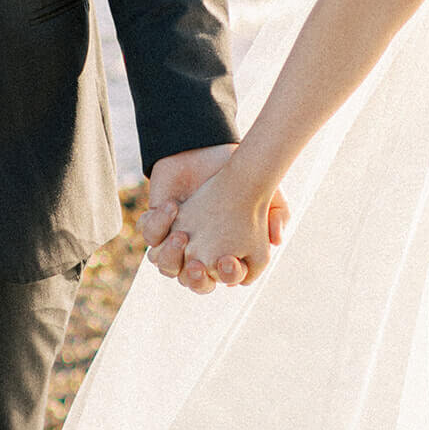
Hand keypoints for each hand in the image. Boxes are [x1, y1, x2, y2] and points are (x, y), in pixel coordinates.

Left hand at [139, 146, 288, 294]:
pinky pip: (150, 236)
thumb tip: (277, 241)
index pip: (222, 278)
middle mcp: (197, 253)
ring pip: (165, 266)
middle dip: (194, 279)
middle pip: (193, 282)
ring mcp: (174, 240)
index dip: (226, 276)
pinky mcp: (156, 222)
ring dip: (170, 257)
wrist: (207, 147)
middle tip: (197, 265)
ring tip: (181, 235)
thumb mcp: (267, 194)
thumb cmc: (238, 176)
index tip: (229, 261)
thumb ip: (278, 216)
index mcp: (223, 254)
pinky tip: (172, 206)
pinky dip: (157, 225)